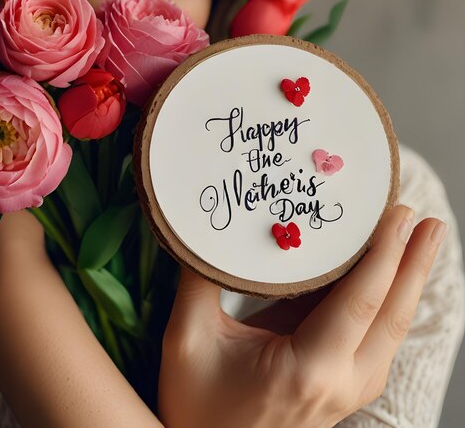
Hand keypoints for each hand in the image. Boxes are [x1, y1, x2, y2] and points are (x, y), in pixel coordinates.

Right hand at [158, 205, 446, 427]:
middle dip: (414, 263)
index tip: (400, 213)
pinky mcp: (342, 389)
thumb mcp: (187, 338)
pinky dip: (388, 302)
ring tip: (418, 242)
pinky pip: (376, 339)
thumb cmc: (196, 405)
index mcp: (306, 369)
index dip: (385, 254)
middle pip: (392, 316)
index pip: (360, 302)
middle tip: (430, 222)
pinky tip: (388, 280)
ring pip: (391, 330)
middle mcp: (340, 383)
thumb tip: (212, 227)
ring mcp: (347, 391)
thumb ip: (199, 279)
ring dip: (408, 282)